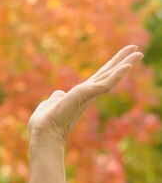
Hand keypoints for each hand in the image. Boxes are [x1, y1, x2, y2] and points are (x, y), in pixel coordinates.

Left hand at [28, 45, 142, 148]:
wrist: (43, 133)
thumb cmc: (44, 124)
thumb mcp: (49, 104)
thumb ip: (56, 97)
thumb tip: (59, 93)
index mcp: (79, 95)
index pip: (98, 78)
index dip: (109, 67)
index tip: (120, 59)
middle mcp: (87, 94)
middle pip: (107, 73)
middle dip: (122, 61)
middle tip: (136, 49)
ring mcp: (87, 95)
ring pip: (110, 76)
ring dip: (124, 64)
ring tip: (138, 52)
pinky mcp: (86, 94)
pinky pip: (105, 84)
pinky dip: (117, 75)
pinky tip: (127, 65)